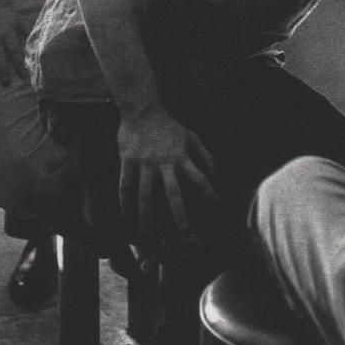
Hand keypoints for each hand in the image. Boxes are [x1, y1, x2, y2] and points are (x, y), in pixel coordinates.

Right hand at [117, 109, 222, 234]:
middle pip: (173, 191)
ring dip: (146, 214)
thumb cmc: (168, 125)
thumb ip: (205, 155)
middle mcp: (164, 162)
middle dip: (179, 212)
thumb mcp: (191, 137)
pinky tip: (126, 215)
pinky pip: (126, 184)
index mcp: (181, 156)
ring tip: (146, 232)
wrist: (142, 111)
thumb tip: (218, 175)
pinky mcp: (128, 160)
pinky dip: (125, 200)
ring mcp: (144, 162)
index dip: (210, 194)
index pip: (200, 179)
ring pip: (145, 193)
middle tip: (183, 231)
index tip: (219, 210)